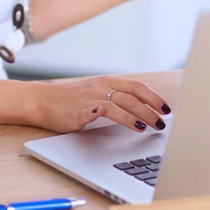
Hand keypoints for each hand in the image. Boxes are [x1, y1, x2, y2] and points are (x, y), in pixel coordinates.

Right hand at [30, 76, 170, 133]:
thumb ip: (115, 98)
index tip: (167, 109)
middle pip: (132, 97)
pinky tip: (119, 121)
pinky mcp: (79, 112)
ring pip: (119, 105)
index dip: (154, 97)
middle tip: (162, 123)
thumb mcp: (96, 93)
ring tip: (147, 127)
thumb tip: (141, 109)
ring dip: (136, 116)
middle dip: (150, 110)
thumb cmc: (71, 100)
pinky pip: (96, 112)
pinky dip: (108, 115)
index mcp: (107, 82)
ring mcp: (90, 99)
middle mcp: (101, 87)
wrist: (42, 101)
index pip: (137, 87)